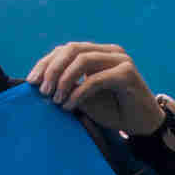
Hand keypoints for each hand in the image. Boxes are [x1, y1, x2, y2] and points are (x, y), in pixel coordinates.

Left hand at [27, 43, 170, 134]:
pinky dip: (79, 92)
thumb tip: (42, 87)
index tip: (31, 81)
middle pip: (72, 49)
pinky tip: (69, 105)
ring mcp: (119, 59)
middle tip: (41, 90)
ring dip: (64, 79)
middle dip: (52, 68)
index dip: (46, 62)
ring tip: (54, 99)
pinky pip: (96, 79)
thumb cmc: (114, 112)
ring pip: (82, 59)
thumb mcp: (85, 99)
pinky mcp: (127, 73)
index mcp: (97, 53)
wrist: (143, 125)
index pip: (67, 49)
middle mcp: (108, 51)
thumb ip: (69, 88)